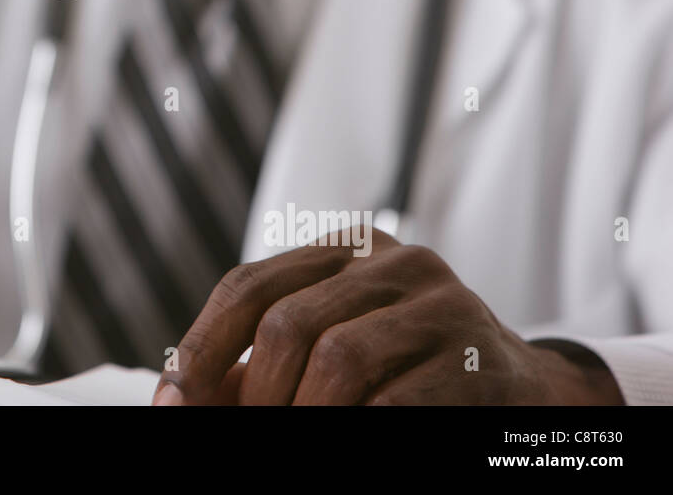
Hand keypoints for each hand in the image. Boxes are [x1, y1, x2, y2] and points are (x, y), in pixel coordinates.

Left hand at [152, 228, 623, 404]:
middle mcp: (390, 259)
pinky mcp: (477, 352)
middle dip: (254, 394)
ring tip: (296, 443)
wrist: (520, 390)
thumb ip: (260, 366)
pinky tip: (355, 440)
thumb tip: (180, 401)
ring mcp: (440, 300)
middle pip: (287, 322)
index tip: (172, 402)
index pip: (248, 286)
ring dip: (303, 415)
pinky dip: (363, 428)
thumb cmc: (402, 372)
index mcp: (341, 250)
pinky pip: (399, 398)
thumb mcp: (330, 349)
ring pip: (339, 357)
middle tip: (250, 436)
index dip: (202, 348)